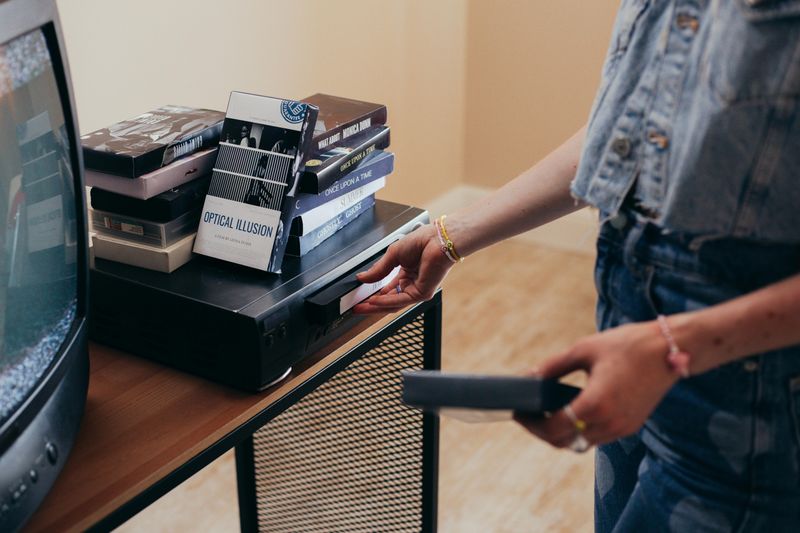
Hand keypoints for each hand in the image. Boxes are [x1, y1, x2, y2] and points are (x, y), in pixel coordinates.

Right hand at [353, 223, 453, 313]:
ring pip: (393, 303)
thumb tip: (363, 278)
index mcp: (406, 273)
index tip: (359, 297)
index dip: (373, 295)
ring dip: (376, 306)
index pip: (387, 290)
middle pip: (389, 300)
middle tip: (357, 307)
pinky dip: (385, 302)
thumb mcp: (392, 255)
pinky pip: (399, 300)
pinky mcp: (421, 293)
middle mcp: (412, 283)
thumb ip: (378, 269)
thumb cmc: (422, 241)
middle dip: (371, 304)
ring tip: (361, 307)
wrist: (436, 240)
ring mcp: (417, 290)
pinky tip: (374, 301)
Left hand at [514, 321, 678, 448]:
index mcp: (596, 404)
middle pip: (565, 442)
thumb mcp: (584, 349)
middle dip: (542, 431)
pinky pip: (598, 437)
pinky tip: (569, 412)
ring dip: (561, 433)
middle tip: (528, 414)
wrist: (671, 349)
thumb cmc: (627, 344)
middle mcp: (610, 423)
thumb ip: (553, 366)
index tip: (518, 411)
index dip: (531, 423)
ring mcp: (622, 428)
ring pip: (582, 443)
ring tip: (545, 413)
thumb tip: (528, 376)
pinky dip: (580, 430)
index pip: (553, 428)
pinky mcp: (631, 426)